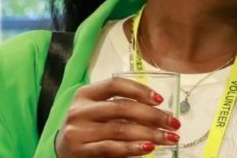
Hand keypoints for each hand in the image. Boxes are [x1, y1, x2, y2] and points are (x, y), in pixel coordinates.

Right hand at [55, 77, 181, 157]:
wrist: (62, 152)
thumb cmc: (87, 129)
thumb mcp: (99, 113)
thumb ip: (124, 110)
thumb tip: (163, 113)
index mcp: (86, 94)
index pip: (115, 85)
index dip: (140, 90)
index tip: (161, 100)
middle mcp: (80, 110)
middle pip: (122, 108)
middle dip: (153, 116)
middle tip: (174, 123)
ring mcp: (78, 131)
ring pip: (120, 129)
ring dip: (150, 134)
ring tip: (169, 138)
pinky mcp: (81, 151)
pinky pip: (111, 148)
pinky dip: (132, 148)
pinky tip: (148, 148)